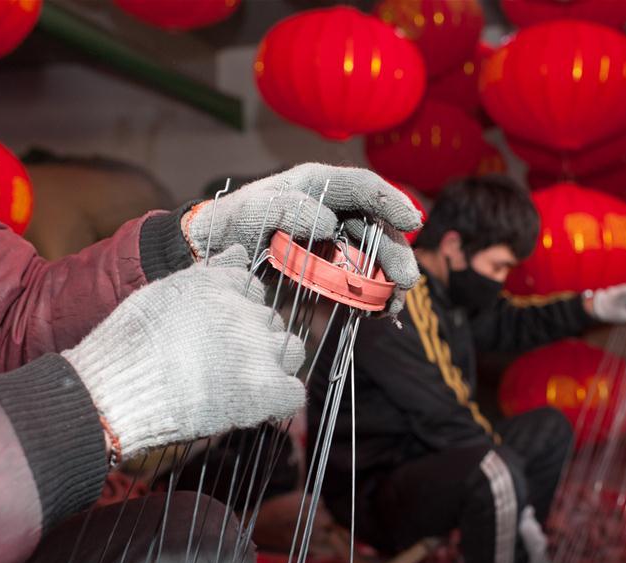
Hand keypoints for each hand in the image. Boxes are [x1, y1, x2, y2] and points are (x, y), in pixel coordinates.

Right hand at [62, 245, 306, 459]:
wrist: (118, 390)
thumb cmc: (130, 344)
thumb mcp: (166, 291)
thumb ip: (210, 272)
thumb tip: (241, 250)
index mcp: (223, 285)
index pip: (254, 289)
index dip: (240, 312)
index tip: (221, 331)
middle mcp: (247, 312)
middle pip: (271, 321)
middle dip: (254, 338)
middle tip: (223, 361)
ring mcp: (260, 351)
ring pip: (292, 351)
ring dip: (275, 364)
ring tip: (242, 381)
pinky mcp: (265, 390)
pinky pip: (292, 394)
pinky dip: (278, 400)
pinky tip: (255, 405)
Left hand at [185, 163, 422, 315]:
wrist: (212, 254)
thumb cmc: (232, 223)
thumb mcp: (252, 210)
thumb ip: (288, 209)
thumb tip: (329, 223)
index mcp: (319, 186)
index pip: (364, 187)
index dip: (392, 201)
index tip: (413, 221)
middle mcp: (334, 212)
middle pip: (378, 228)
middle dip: (397, 253)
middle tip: (406, 280)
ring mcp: (335, 243)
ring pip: (374, 258)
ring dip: (389, 281)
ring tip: (393, 305)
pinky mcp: (331, 271)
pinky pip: (359, 282)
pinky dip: (372, 298)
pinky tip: (378, 313)